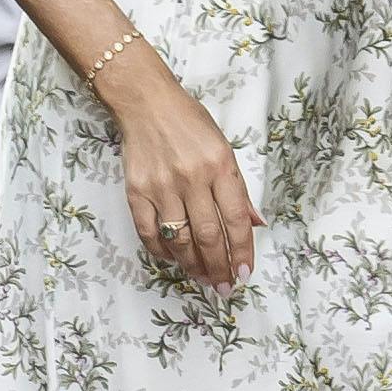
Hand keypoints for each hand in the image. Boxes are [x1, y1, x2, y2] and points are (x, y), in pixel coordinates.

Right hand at [110, 73, 263, 288]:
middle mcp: (192, 179)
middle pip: (209, 236)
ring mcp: (162, 187)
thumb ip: (238, 189)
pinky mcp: (137, 192)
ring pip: (181, 240)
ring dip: (194, 266)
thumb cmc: (190, 124)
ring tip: (204, 278)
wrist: (146, 103)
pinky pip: (150, 233)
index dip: (241, 251)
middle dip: (219, 267)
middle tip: (224, 287)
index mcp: (220, 166)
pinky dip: (163, 252)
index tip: (244, 273)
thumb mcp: (224, 148)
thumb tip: (255, 224)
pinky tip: (174, 260)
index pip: (236, 219)